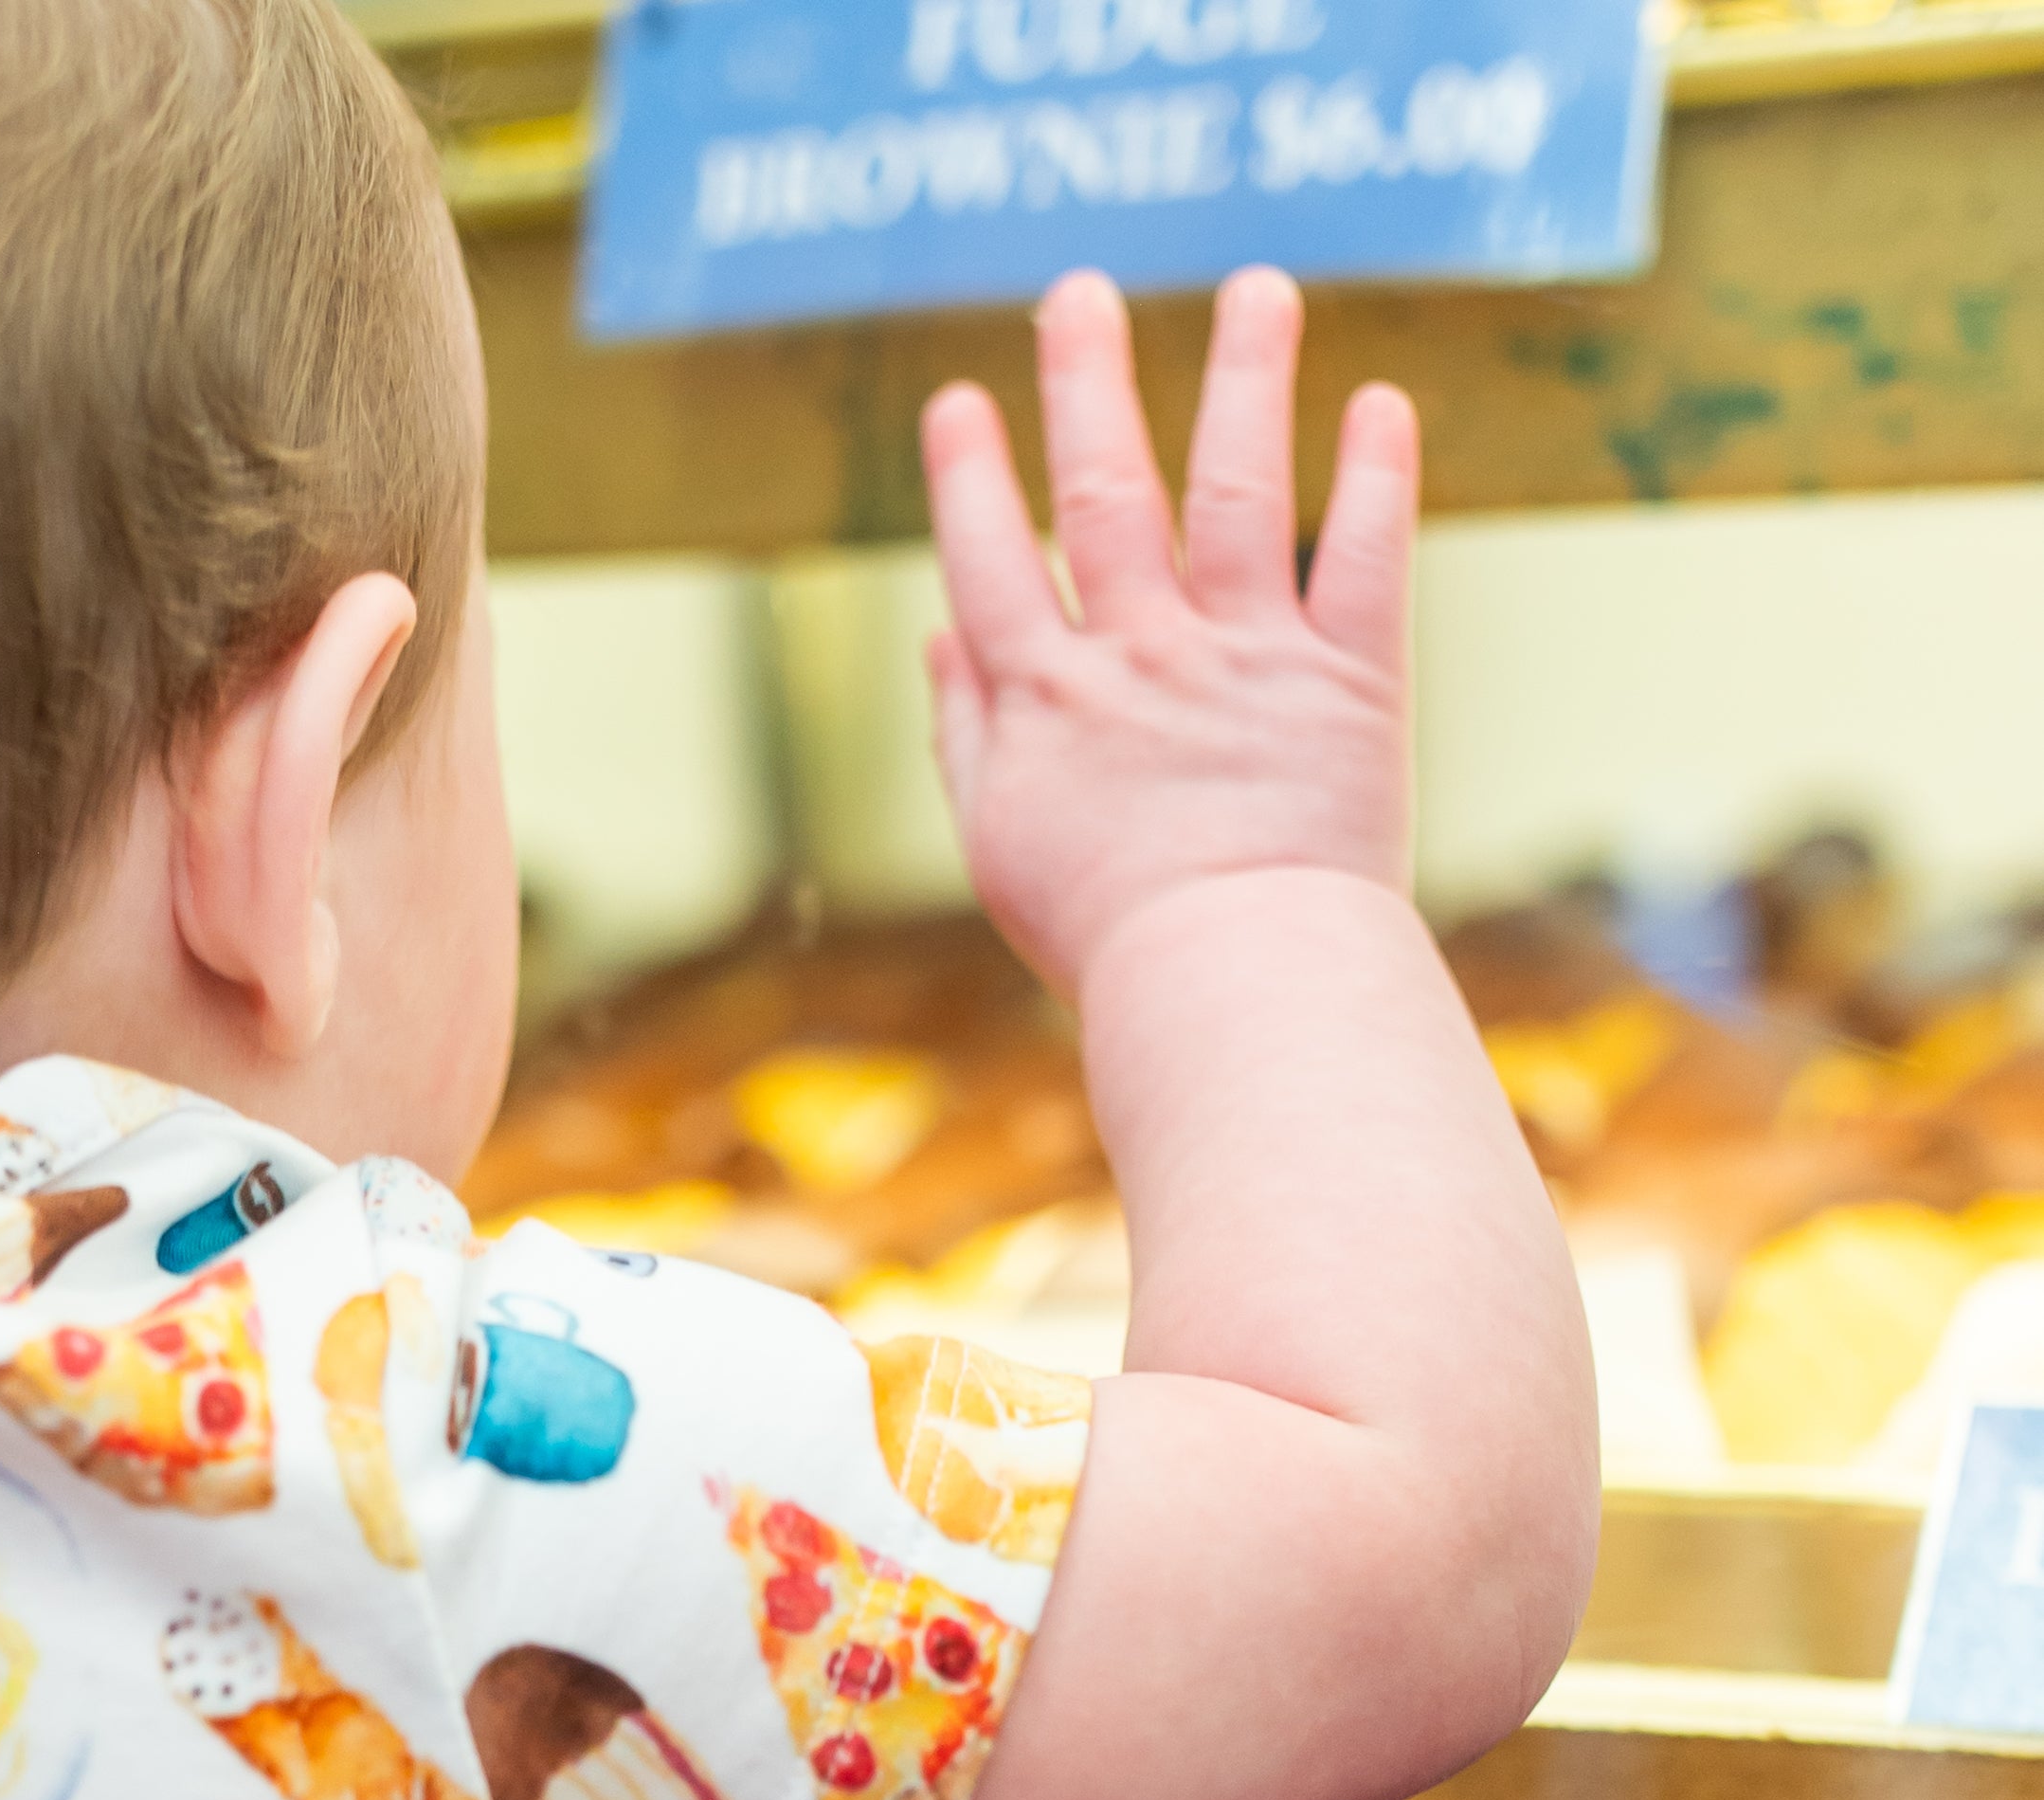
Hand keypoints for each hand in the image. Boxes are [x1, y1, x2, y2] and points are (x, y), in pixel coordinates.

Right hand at [922, 266, 1415, 1002]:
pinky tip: (1381, 403)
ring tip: (1258, 288)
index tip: (958, 403)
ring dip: (1247, 377)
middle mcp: (1142, 656)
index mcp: (1049, 700)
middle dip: (1087, 381)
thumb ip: (966, 737)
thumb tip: (942, 640)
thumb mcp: (1002, 849)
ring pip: (1241, 488)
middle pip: (1105, 491)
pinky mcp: (1350, 682)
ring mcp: (1248, 658)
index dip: (969, 478)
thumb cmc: (1110, 941)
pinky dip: (1380, 477)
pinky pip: (1367, 560)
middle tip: (1078, 289)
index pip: (991, 562)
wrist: (1234, 987)